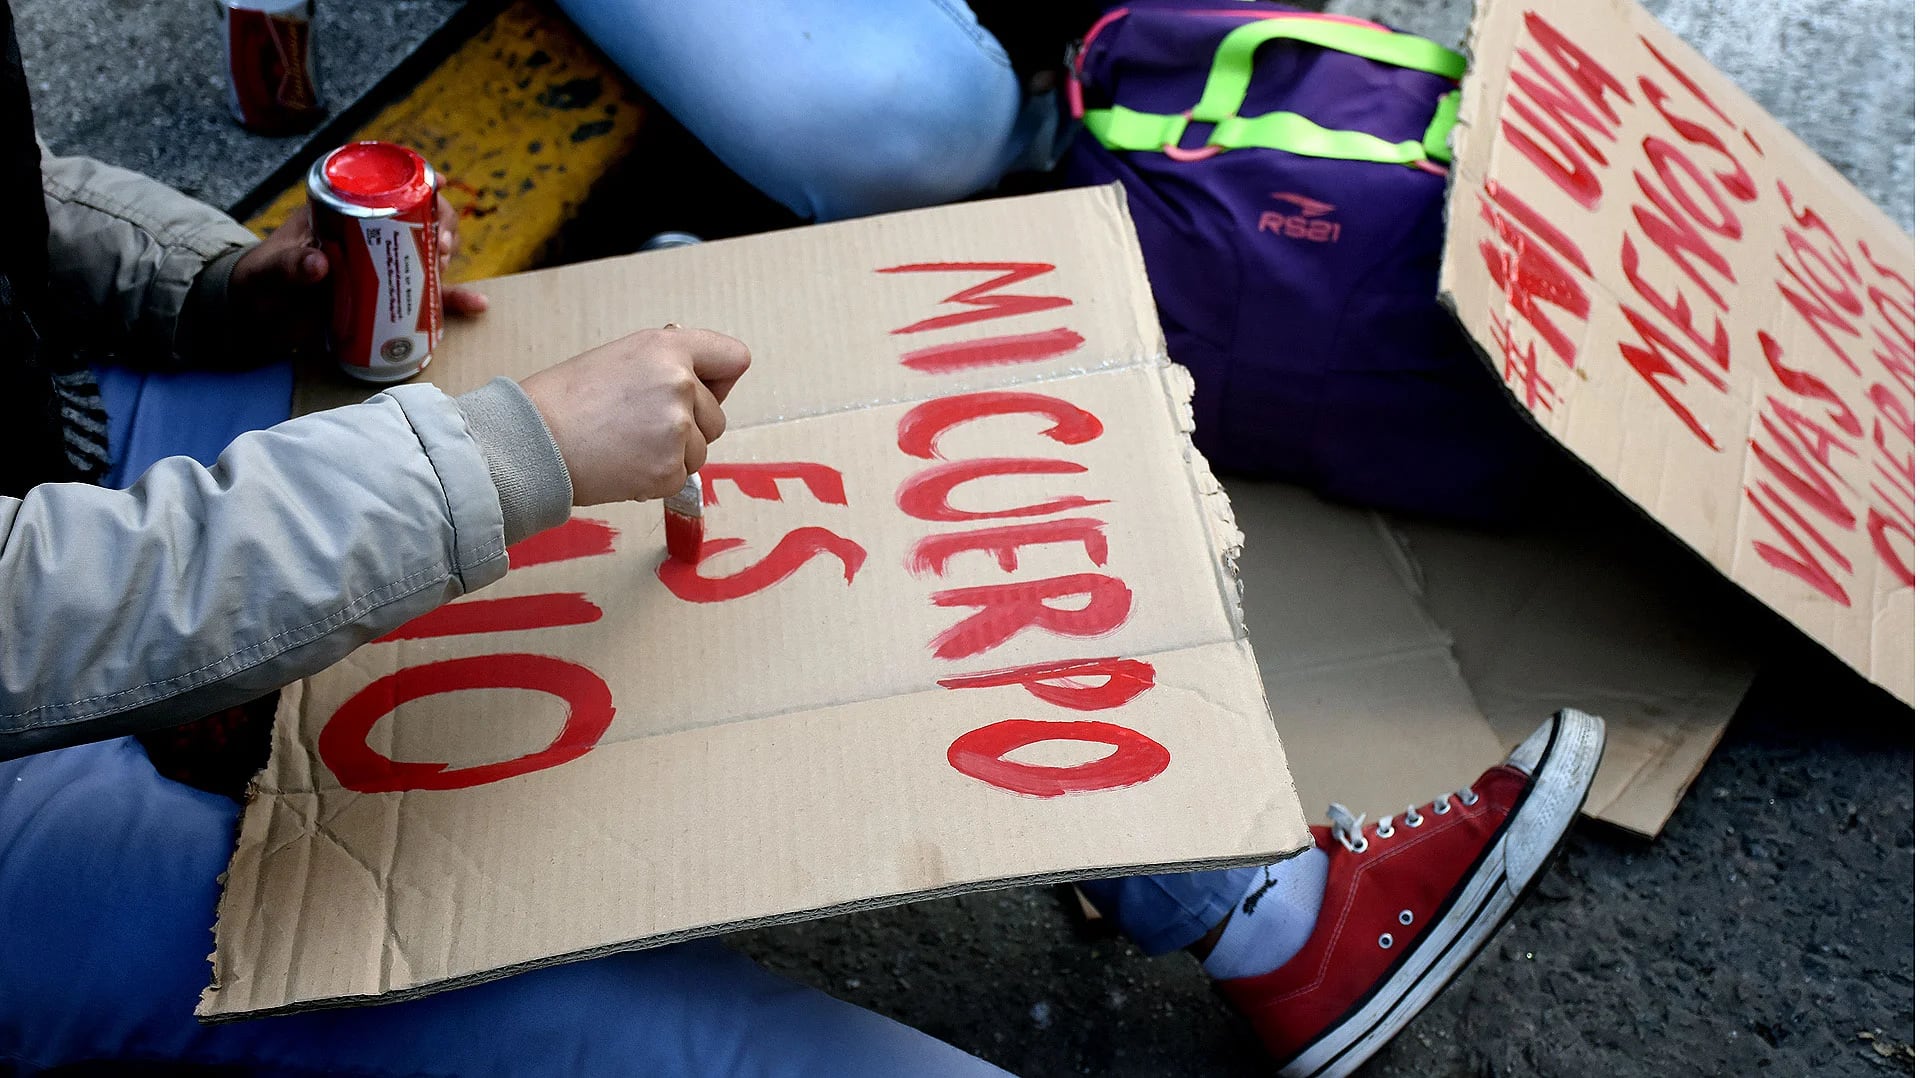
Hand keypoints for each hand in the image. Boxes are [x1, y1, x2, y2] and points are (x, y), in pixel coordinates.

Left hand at [229, 195, 489, 353]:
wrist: (256, 320)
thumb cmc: (260, 283)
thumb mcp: (270, 272)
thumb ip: (290, 267)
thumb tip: (320, 265)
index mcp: (342, 211)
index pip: (384, 183)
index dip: (415, 178)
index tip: (437, 183)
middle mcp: (369, 233)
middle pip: (417, 215)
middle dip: (439, 221)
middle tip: (440, 242)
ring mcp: (381, 264)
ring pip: (427, 249)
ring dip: (446, 253)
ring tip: (445, 264)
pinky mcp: (389, 298)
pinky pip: (427, 296)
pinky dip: (452, 300)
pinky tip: (477, 304)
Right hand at [519, 327, 751, 505]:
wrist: (531, 441)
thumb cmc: (566, 399)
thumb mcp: (620, 357)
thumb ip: (665, 363)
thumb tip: (698, 373)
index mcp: (668, 348)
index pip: (734, 358)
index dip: (720, 379)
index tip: (704, 389)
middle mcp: (680, 384)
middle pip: (717, 416)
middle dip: (689, 425)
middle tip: (638, 424)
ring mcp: (677, 429)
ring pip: (700, 450)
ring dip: (672, 454)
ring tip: (626, 444)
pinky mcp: (668, 470)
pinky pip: (680, 477)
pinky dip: (656, 478)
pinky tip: (622, 464)